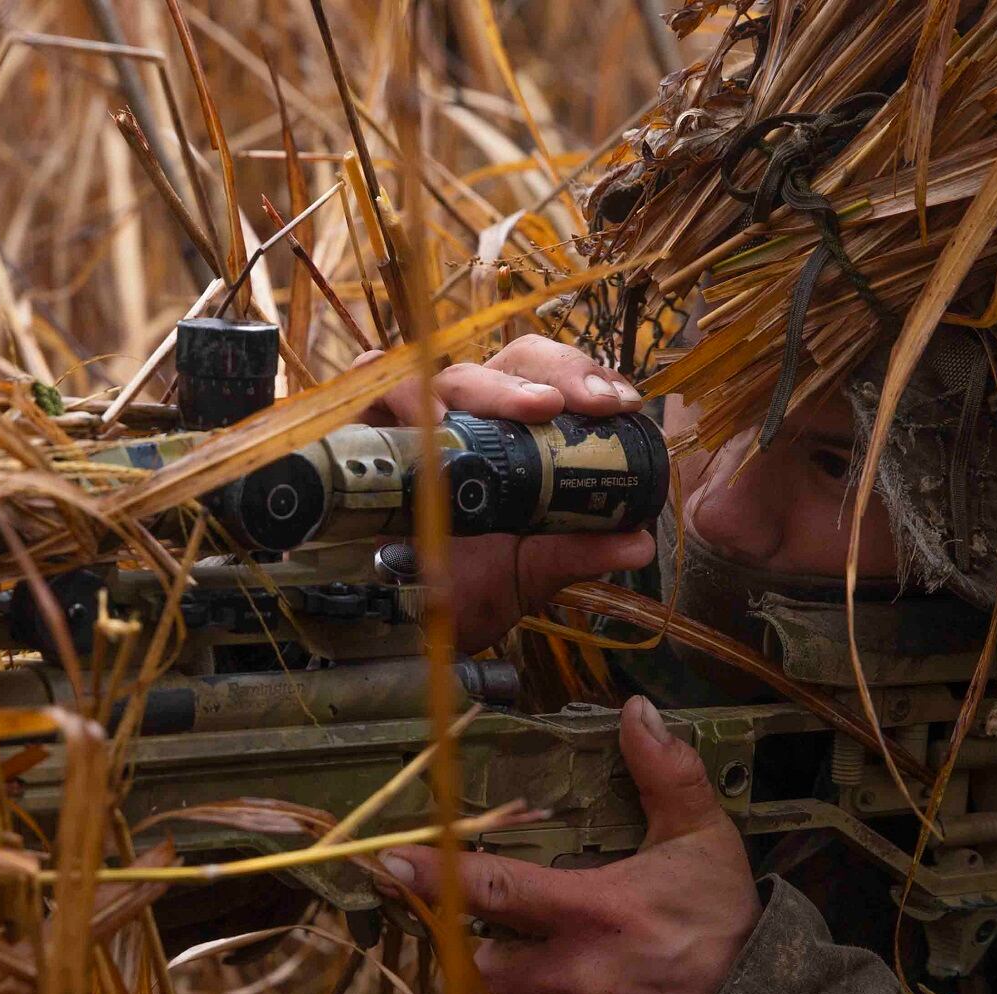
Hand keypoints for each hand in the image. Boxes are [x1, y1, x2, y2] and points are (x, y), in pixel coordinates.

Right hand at [358, 335, 657, 653]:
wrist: (392, 630)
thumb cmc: (462, 587)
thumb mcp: (528, 572)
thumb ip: (577, 552)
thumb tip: (638, 542)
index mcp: (513, 433)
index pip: (551, 376)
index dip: (585, 376)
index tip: (621, 404)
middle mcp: (466, 414)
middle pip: (509, 360)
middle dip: (552, 371)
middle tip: (578, 405)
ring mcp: (411, 416)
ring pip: (449, 369)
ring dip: (491, 387)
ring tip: (528, 412)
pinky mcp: (357, 428)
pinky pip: (373, 385)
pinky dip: (404, 389)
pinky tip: (434, 423)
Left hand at [379, 695, 760, 993]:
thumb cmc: (732, 930)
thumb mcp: (706, 842)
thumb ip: (668, 774)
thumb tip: (636, 709)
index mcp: (596, 912)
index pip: (493, 888)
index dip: (434, 873)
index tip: (392, 862)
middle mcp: (576, 979)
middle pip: (479, 964)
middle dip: (477, 949)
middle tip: (495, 936)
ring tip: (519, 978)